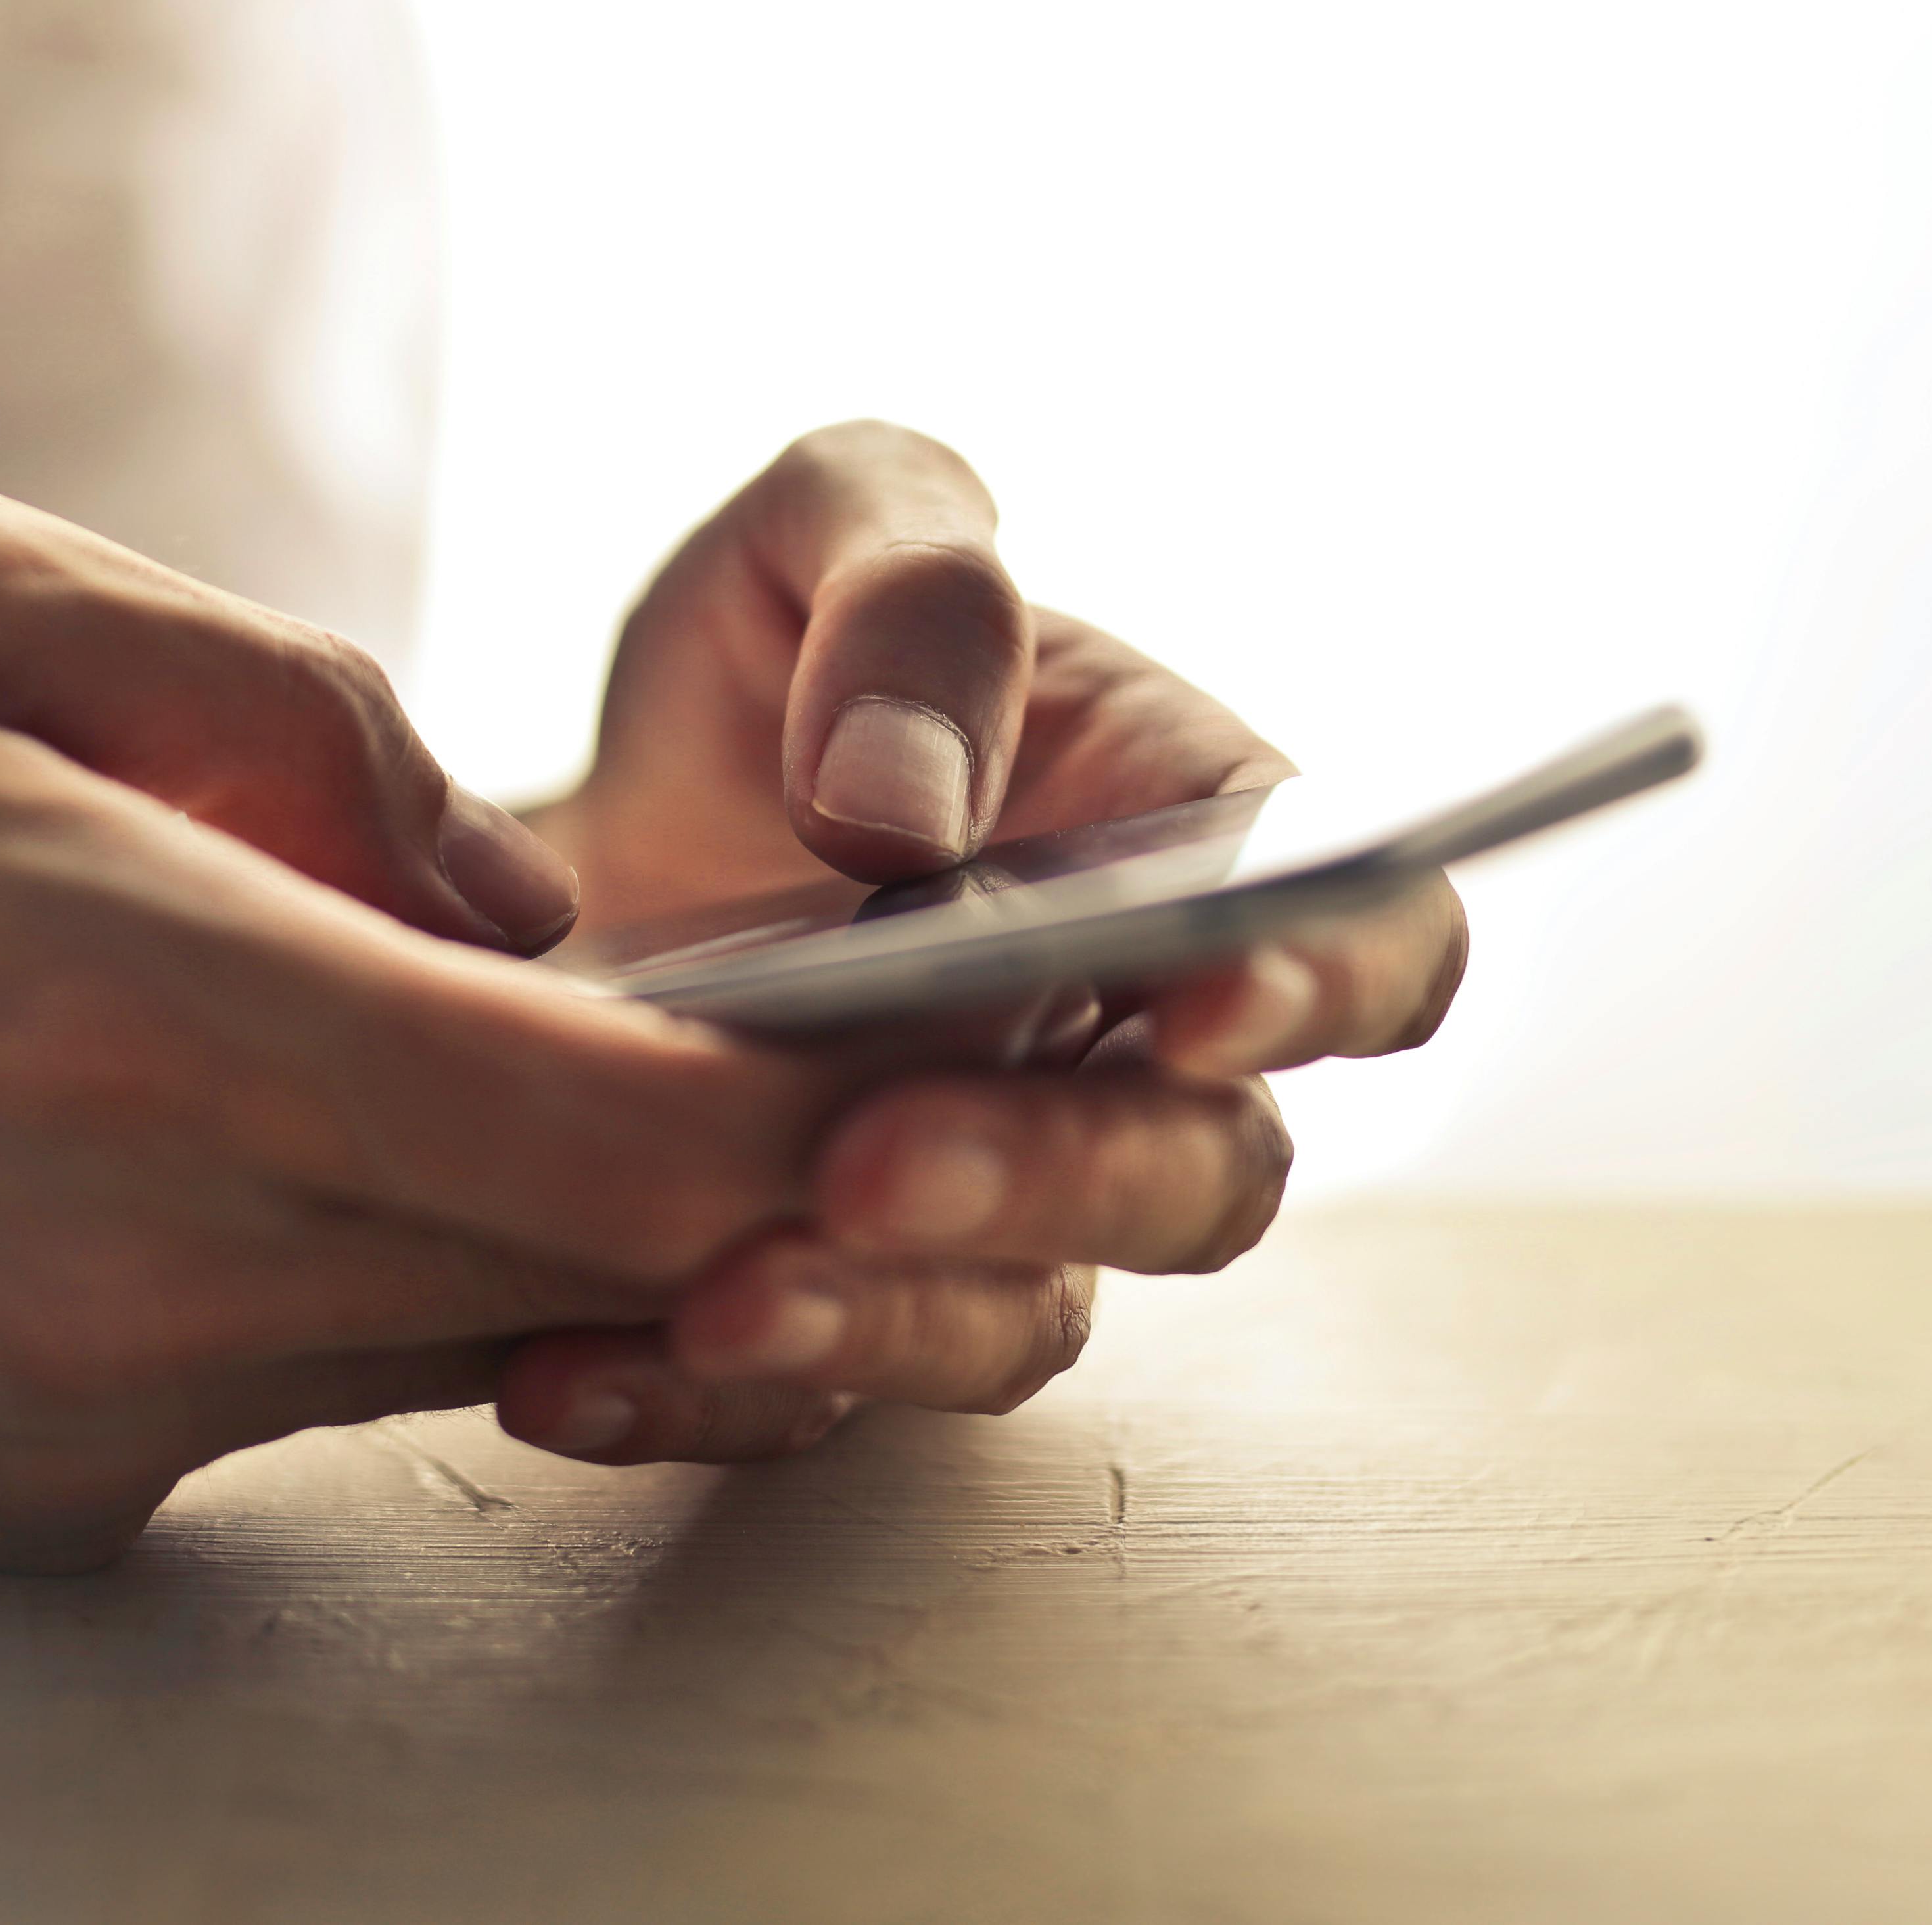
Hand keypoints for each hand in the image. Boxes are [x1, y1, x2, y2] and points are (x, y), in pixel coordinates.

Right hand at [0, 475, 920, 1566]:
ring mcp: (101, 1416)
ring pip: (477, 1337)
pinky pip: (303, 1388)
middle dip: (731, 1168)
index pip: (638, 1140)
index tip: (897, 1042)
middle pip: (609, 1268)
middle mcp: (159, 1257)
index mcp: (157, 1002)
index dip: (818, 1108)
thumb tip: (523, 891)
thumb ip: (296, 703)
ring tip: (460, 1058)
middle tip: (760, 1039)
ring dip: (542, 1216)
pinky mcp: (40, 1505)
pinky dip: (354, 1278)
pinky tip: (235, 1156)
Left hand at [495, 423, 1469, 1464]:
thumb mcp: (825, 529)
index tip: (1199, 1003)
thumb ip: (908, 593)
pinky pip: (804, 1401)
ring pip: (1020, 1322)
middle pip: (1197, 1174)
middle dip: (1050, 1178)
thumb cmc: (772, 661)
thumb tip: (896, 814)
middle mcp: (1125, 1059)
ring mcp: (992, 1207)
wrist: (569, 826)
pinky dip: (688, 1399)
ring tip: (721, 1300)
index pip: (1368, 935)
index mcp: (1193, 847)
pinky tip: (562, 1371)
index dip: (1326, 981)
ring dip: (886, 1324)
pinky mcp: (835, 1306)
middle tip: (873, 1159)